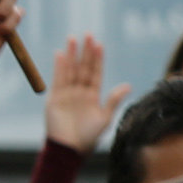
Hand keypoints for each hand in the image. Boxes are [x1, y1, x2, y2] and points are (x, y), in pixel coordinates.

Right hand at [43, 36, 131, 152]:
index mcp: (93, 95)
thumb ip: (113, 100)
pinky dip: (60, 67)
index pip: (95, 73)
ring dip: (72, 55)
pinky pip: (58, 79)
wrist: (69, 148)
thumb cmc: (89, 136)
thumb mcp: (105, 118)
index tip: (99, 44)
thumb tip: (127, 85)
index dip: (97, 59)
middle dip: (86, 52)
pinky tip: (62, 54)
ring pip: (70, 70)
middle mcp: (80, 91)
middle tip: (88, 35)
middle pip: (83, 67)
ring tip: (73, 39)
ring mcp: (67, 93)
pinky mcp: (55, 97)